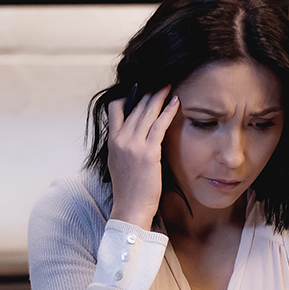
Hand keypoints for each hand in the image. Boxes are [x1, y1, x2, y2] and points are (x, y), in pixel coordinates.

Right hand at [107, 86, 179, 229]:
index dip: (129, 96)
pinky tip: (176, 102)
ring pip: (146, 113)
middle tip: (160, 80)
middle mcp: (120, 139)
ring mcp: (133, 145)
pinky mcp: (148, 153)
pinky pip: (159, 126)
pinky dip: (168, 111)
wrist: (130, 208)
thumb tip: (132, 134)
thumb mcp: (119, 163)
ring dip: (159, 96)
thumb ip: (124, 146)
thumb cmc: (129, 189)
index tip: (141, 89)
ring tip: (169, 85)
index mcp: (112, 141)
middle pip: (135, 107)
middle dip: (148, 92)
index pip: (115, 109)